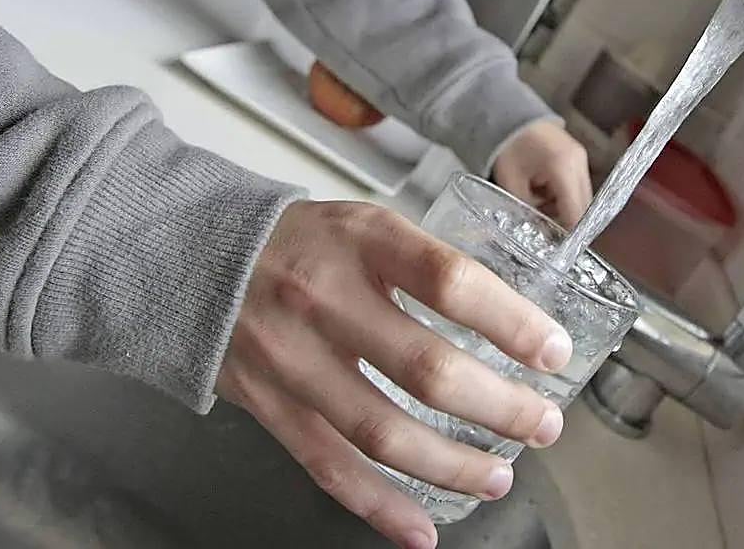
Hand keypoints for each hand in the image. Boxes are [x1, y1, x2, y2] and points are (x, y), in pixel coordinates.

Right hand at [216, 201, 572, 548]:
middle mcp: (325, 299)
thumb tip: (508, 318)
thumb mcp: (365, 224)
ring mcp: (293, 358)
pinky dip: (380, 505)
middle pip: (426, 369)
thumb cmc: (299, 242)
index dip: (511, 322)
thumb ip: (426, 265)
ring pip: (383, 431)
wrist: (191, 256)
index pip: (451, 282)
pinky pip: (330, 467)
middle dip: (500, 407)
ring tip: (498, 475)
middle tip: (543, 425)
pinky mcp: (269, 405)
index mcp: (362, 242)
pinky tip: (421, 528)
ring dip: (452, 465)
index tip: (552, 352)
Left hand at [493, 121, 592, 228]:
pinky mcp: (578, 158)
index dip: (570, 233)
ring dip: (565, 210)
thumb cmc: (506, 147)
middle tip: (549, 236)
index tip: (560, 249)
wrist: (508, 115)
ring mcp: (581, 159)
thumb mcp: (511, 184)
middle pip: (584, 207)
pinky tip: (543, 196)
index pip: (576, 211)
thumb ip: (528, 211)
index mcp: (562, 167)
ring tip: (539, 210)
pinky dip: (563, 197)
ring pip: (583, 198)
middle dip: (568, 223)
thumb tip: (541, 232)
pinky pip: (577, 187)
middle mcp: (579, 163)